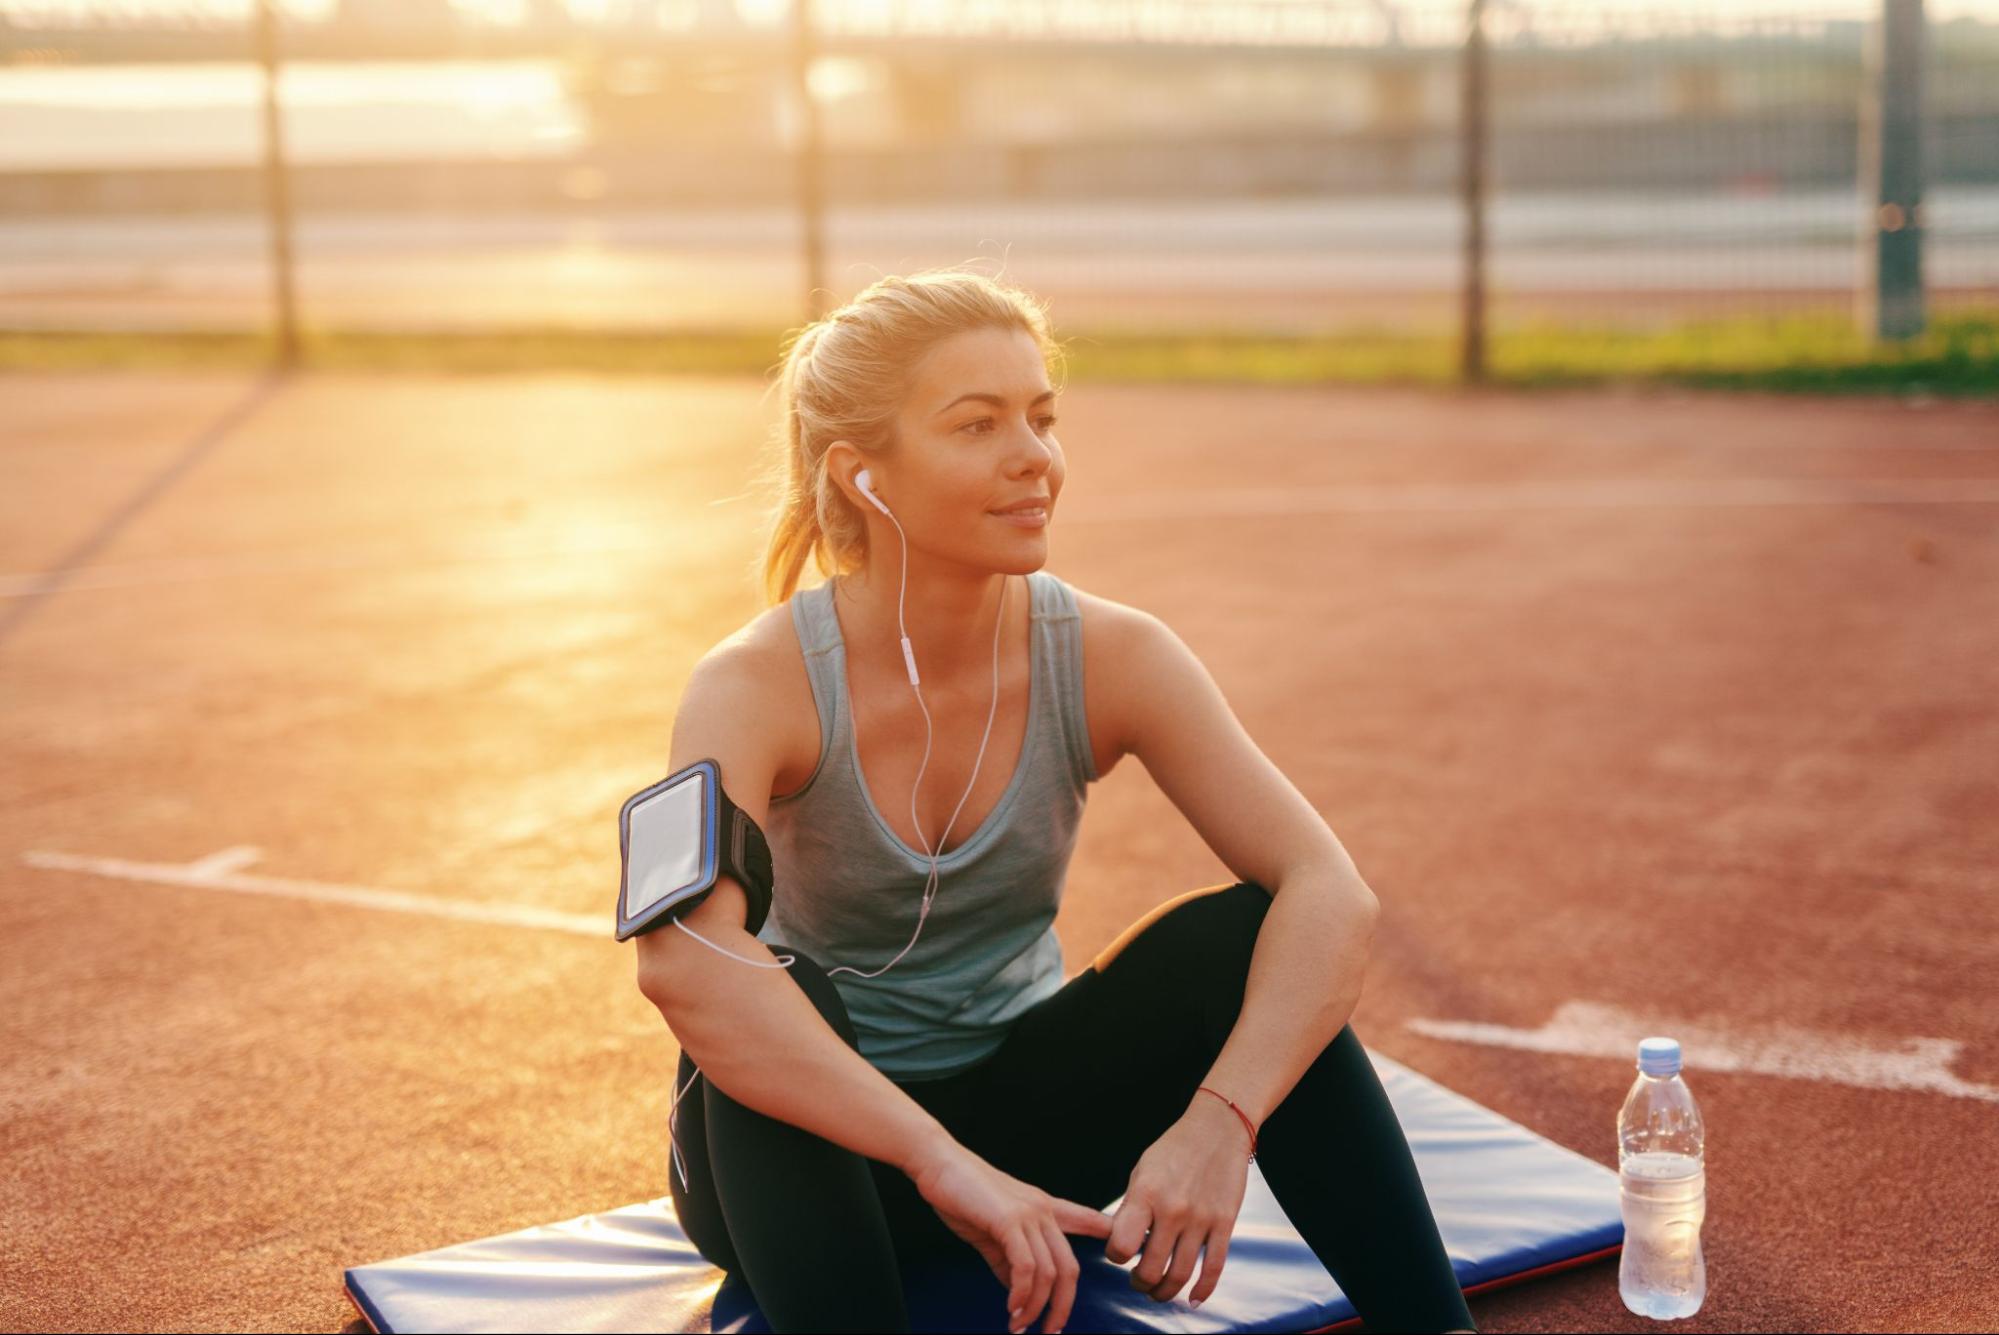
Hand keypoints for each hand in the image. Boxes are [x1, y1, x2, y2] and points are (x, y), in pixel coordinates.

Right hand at [909, 1141, 1113, 1334]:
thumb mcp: (992, 1233)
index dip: (1110, 1236)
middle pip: (1070, 1268)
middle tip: (1050, 1332)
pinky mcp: (1010, 1219)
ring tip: (1019, 1325)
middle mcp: (1044, 1210)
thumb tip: (1019, 1292)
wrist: (938, 1165)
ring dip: (1036, 1307)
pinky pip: (1027, 1267)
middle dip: (1062, 1307)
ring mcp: (1029, 1214)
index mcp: (1044, 1209)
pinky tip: (1012, 1308)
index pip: (1088, 1221)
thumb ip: (1008, 1261)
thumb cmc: (962, 1194)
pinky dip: (1022, 1294)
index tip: (1130, 1253)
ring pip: (1049, 1272)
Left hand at [1103, 1096, 1250, 1307]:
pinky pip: (1213, 1268)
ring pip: (1180, 1274)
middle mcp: (1172, 1210)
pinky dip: (1202, 1291)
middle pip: (1151, 1269)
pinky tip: (1191, 1299)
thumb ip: (1132, 1208)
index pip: (1121, 1246)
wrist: (1217, 1128)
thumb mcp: (1142, 1171)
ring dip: (1165, 1292)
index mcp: (1145, 1194)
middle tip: (1139, 1281)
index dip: (1116, 1257)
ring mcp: (1201, 1219)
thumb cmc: (1174, 1149)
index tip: (1120, 1253)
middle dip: (1140, 1283)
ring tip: (1159, 1292)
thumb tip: (1122, 1244)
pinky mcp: (1225, 1223)